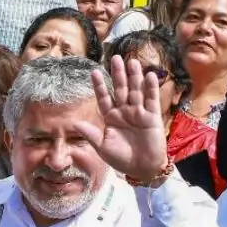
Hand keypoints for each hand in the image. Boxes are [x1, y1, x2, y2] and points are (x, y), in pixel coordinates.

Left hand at [77, 56, 168, 181]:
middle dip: (118, 74)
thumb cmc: (121, 158)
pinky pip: (151, 100)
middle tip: (115, 57)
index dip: (100, 86)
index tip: (94, 72)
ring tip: (132, 62)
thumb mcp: (102, 147)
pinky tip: (149, 75)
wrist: (142, 169)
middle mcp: (124, 112)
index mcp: (110, 117)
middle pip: (120, 89)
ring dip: (134, 77)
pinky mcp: (152, 117)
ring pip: (136, 91)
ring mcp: (138, 113)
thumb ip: (91, 134)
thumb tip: (74, 123)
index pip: (104, 98)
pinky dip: (150, 88)